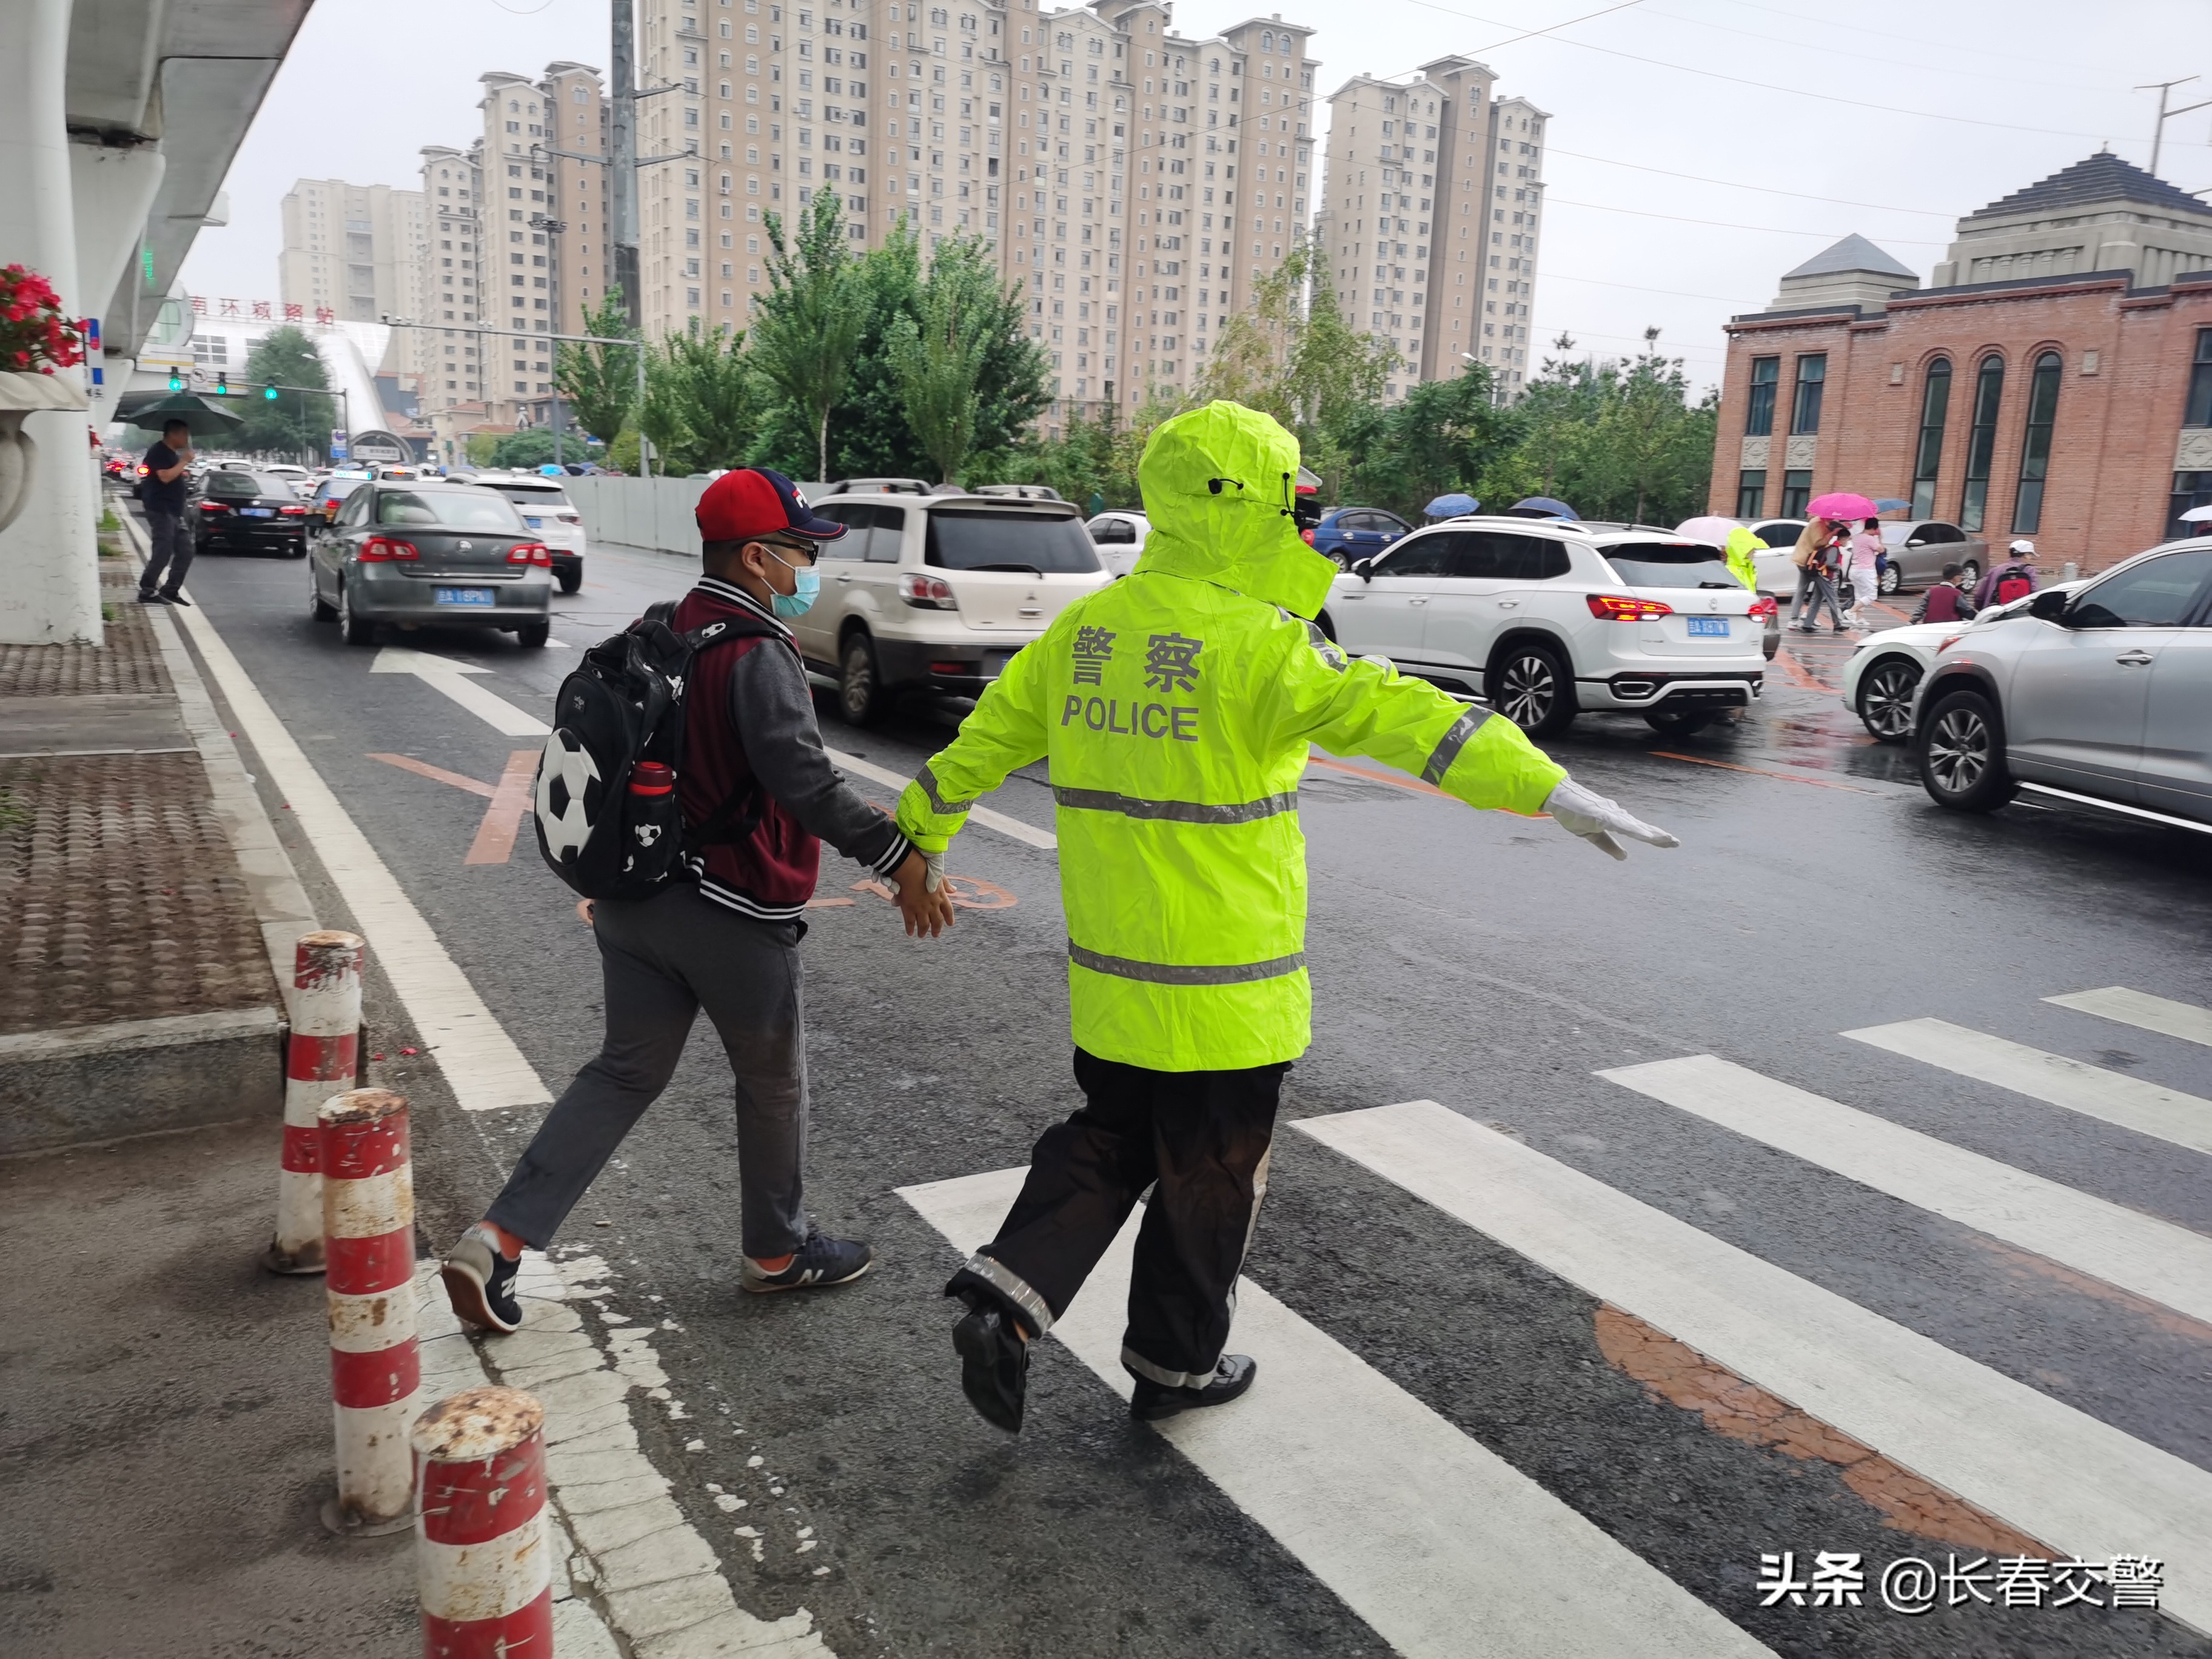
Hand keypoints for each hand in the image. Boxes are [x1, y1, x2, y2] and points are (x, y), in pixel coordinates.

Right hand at [890, 848, 954, 937]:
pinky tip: (910, 933)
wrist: (911, 869)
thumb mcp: (939, 875)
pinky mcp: (908, 908)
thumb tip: (954, 890)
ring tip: (922, 935)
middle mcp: (933, 905)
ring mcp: (921, 908)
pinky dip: (910, 928)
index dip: (949, 918)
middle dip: (936, 929)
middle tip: (935, 935)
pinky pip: (910, 922)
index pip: (948, 910)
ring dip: (923, 931)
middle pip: (937, 921)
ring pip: (924, 924)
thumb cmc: (925, 869)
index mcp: (941, 896)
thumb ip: (946, 884)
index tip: (950, 924)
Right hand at [1543, 777, 1679, 860]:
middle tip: (1677, 843)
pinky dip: (1635, 830)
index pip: (1638, 830)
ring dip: (1651, 833)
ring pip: (1635, 826)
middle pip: (1642, 828)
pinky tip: (1645, 835)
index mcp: (1615, 820)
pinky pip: (1621, 824)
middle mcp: (1617, 815)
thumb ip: (1609, 845)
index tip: (1669, 843)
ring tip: (1667, 839)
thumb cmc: (1574, 812)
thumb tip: (1625, 857)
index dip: (1654, 837)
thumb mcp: (1592, 835)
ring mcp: (1611, 814)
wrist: (1558, 797)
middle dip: (1659, 836)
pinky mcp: (1603, 814)